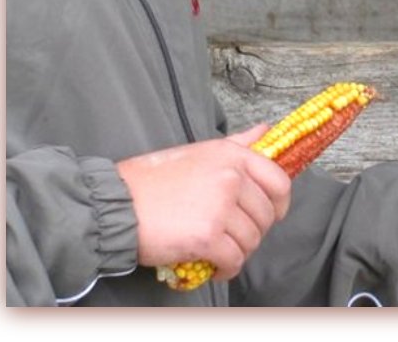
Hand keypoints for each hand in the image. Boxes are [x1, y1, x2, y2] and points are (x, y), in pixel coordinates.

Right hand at [117, 126, 290, 279]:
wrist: (117, 203)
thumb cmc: (154, 178)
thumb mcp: (200, 151)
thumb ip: (237, 143)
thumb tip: (265, 130)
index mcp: (232, 154)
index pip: (279, 181)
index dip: (280, 203)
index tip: (271, 214)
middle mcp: (231, 176)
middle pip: (266, 216)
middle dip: (253, 231)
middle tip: (231, 236)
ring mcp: (221, 206)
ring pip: (251, 240)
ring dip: (238, 251)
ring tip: (217, 250)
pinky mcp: (208, 236)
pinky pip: (234, 260)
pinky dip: (226, 269)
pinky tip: (212, 266)